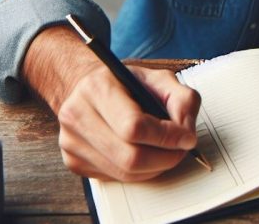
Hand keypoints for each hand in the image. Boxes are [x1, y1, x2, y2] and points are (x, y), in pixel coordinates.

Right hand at [23, 26, 200, 180]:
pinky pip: (117, 178)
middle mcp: (77, 116)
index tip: (187, 138)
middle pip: (130, 158)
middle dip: (166, 158)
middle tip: (181, 149)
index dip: (167, 137)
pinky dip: (140, 171)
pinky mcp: (74, 162)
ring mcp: (71, 142)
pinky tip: (144, 153)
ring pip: (125, 173)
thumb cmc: (126, 84)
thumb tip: (186, 133)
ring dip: (156, 167)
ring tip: (166, 150)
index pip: (134, 127)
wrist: (89, 90)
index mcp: (97, 88)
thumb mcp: (160, 79)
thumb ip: (183, 99)